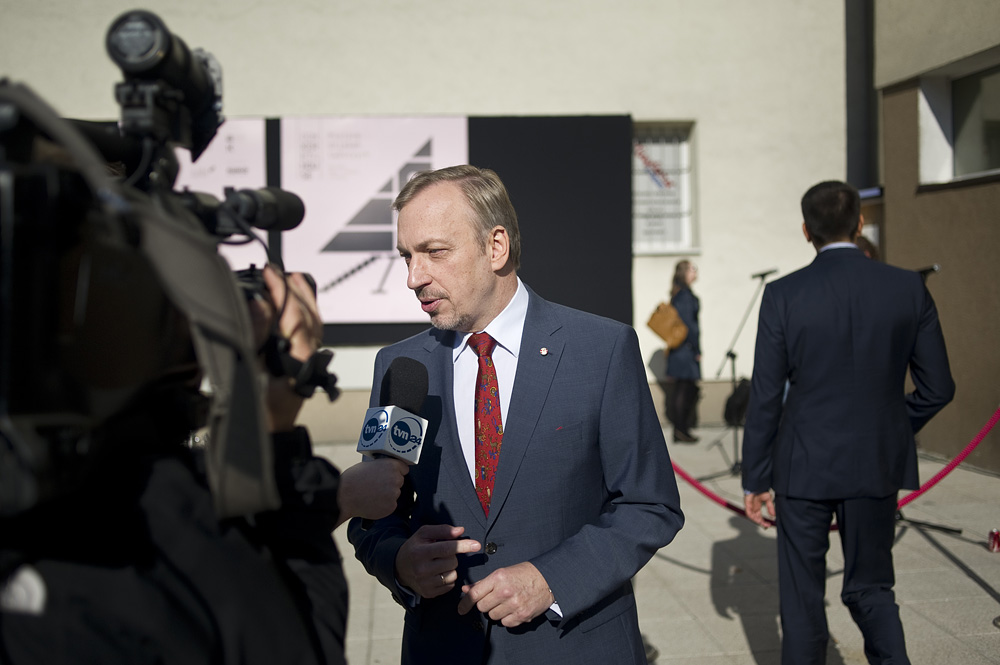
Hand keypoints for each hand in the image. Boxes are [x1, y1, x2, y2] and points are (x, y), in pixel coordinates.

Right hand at [250, 265, 322, 431]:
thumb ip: (253, 336)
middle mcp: (308, 358)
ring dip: (302, 299)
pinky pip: (309, 332)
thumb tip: (260, 304)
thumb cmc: (256, 411)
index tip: (269, 272)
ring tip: (289, 278)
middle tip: (275, 271)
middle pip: (308, 316)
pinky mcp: (303, 363)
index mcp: (296, 359)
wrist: (267, 437)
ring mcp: (308, 360)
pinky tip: (295, 303)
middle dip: (292, 290)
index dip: (282, 291)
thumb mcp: (246, 372)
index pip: (294, 316)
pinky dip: (303, 313)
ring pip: (312, 322)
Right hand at [335, 458, 408, 527]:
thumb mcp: (370, 465)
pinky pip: (390, 505)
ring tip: (372, 495)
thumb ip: (382, 468)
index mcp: (392, 465)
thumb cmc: (353, 479)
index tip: (391, 475)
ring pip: (394, 494)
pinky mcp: (391, 506)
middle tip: (377, 487)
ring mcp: (394, 493)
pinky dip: (384, 506)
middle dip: (391, 484)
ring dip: (387, 496)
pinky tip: (372, 503)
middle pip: (399, 482)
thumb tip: (387, 472)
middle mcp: (396, 479)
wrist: (344, 496)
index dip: (397, 472)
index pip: (404, 469)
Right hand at [395, 524, 480, 598]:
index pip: (446, 549)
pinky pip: (450, 585)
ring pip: (453, 575)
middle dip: (452, 556)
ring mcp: (425, 583)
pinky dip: (448, 578)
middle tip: (441, 554)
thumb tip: (461, 531)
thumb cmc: (415, 547)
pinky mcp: (428, 593)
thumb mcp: (424, 533)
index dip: (463, 546)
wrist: (399, 568)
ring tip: (439, 564)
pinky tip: (438, 573)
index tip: (477, 545)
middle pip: (452, 562)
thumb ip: (442, 530)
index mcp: (420, 552)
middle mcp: (421, 569)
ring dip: (451, 568)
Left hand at [457, 562, 553, 627]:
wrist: (547, 579)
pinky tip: (514, 609)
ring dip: (497, 612)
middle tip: (495, 599)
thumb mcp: (502, 573)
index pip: (475, 594)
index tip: (461, 609)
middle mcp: (505, 591)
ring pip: (493, 616)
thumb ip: (483, 583)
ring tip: (507, 602)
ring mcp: (514, 604)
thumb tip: (466, 589)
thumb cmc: (524, 574)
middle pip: (482, 607)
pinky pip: (505, 623)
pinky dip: (508, 618)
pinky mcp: (522, 615)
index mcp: (498, 578)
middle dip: (486, 605)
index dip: (465, 603)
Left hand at [744, 491, 775, 527]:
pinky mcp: (747, 504)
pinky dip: (753, 516)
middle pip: (756, 518)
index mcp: (757, 506)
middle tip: (766, 526)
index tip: (768, 524)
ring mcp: (749, 506)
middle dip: (761, 523)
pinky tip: (757, 519)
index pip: (759, 517)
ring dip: (757, 521)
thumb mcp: (768, 499)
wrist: (756, 483)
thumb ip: (770, 507)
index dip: (763, 521)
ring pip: (752, 517)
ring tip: (763, 523)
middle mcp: (753, 507)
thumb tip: (773, 515)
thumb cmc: (760, 489)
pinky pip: (748, 512)